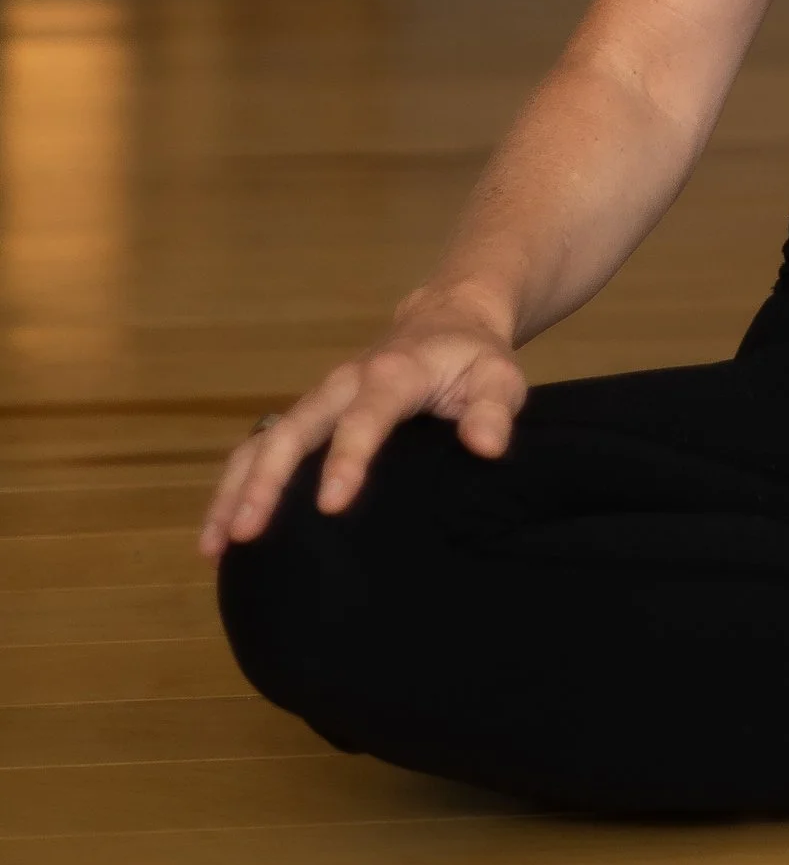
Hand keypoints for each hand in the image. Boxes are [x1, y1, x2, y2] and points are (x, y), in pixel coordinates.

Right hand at [199, 302, 526, 557]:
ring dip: (235, 490)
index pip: (365, 417)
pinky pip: (262, 449)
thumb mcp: (498, 375)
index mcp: (392, 375)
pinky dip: (236, 488)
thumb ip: (493, 408)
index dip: (347, 458)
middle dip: (265, 482)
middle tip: (246, 534)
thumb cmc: (473, 356)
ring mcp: (320, 401)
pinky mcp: (309, 417)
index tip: (331, 504)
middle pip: (293, 431)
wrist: (445, 318)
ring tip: (214, 546)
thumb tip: (485, 444)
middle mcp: (343, 385)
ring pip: (264, 441)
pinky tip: (221, 536)